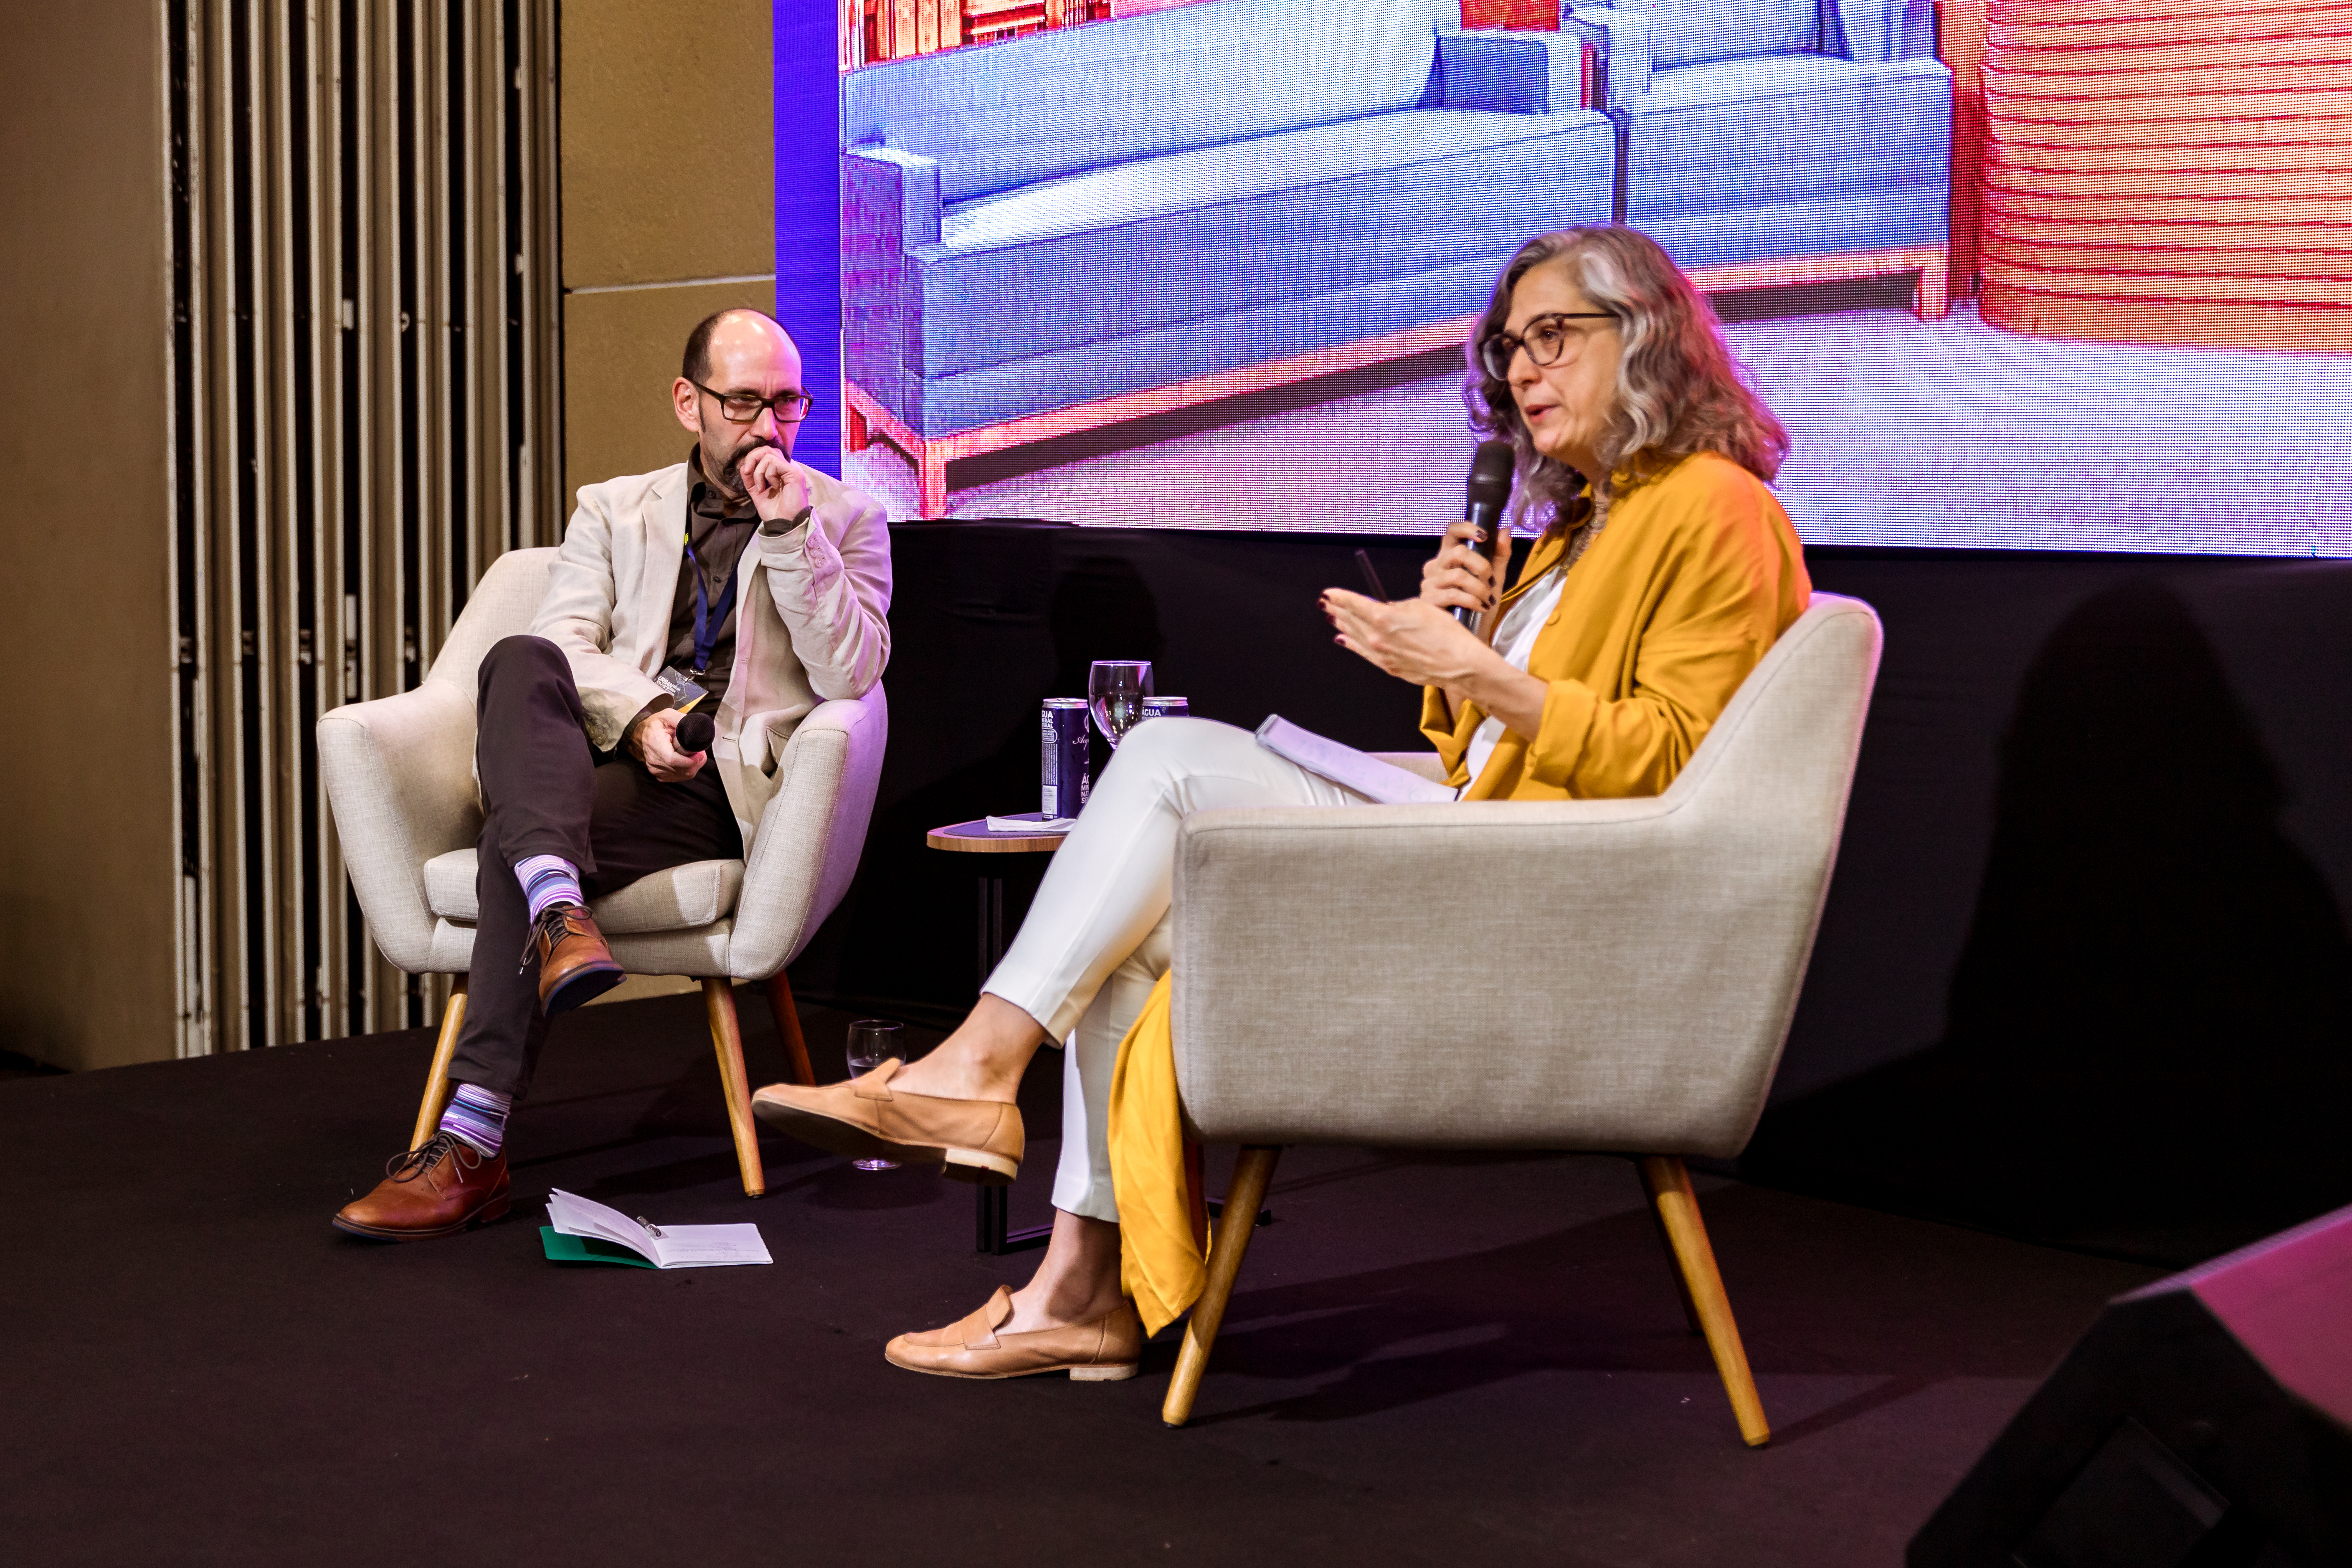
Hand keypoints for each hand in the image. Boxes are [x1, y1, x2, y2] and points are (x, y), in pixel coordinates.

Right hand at [628, 707, 706, 782]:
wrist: (643, 735)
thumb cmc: (655, 726)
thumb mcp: (667, 715)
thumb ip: (681, 720)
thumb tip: (695, 726)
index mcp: (655, 744)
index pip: (673, 760)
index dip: (690, 760)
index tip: (699, 753)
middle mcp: (654, 760)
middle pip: (682, 769)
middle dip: (696, 761)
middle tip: (700, 751)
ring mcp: (656, 770)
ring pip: (683, 774)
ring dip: (693, 765)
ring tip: (693, 754)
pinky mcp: (660, 775)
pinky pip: (679, 777)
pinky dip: (687, 770)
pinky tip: (686, 760)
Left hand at [738, 445, 809, 524]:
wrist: (783, 525)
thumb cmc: (774, 511)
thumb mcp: (756, 492)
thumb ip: (750, 479)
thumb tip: (744, 466)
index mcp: (780, 471)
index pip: (766, 453)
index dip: (753, 458)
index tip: (746, 472)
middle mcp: (787, 468)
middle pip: (767, 448)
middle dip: (752, 457)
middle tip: (748, 472)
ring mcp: (792, 469)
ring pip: (769, 455)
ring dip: (758, 472)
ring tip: (761, 487)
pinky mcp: (795, 473)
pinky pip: (774, 463)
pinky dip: (768, 474)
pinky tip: (773, 487)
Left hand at [1320, 588, 1496, 691]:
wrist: (1458, 664)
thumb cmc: (1446, 634)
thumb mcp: (1422, 607)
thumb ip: (1398, 607)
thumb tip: (1387, 608)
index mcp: (1384, 618)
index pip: (1354, 603)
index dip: (1339, 597)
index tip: (1329, 593)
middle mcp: (1377, 637)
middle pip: (1350, 620)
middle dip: (1337, 610)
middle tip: (1326, 603)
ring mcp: (1381, 654)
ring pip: (1354, 636)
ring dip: (1342, 625)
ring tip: (1332, 617)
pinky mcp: (1388, 666)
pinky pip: (1362, 652)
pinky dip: (1351, 644)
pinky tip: (1343, 639)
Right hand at [1419, 514, 1511, 620]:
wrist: (1473, 633)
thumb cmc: (1480, 604)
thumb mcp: (1494, 578)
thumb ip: (1499, 554)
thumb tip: (1505, 530)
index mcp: (1449, 556)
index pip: (1451, 531)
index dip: (1466, 528)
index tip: (1484, 536)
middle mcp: (1435, 566)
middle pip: (1458, 552)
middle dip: (1481, 566)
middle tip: (1490, 581)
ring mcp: (1429, 583)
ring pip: (1458, 575)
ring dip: (1479, 589)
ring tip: (1486, 599)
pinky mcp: (1428, 600)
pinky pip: (1453, 595)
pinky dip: (1473, 601)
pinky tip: (1480, 607)